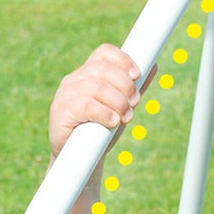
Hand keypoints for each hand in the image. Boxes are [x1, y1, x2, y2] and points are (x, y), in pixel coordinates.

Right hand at [49, 43, 143, 160]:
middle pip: (102, 68)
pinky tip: (113, 122)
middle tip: (135, 102)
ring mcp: (65, 94)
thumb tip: (153, 66)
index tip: (137, 75)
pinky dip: (104, 113)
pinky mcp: (60, 111)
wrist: (79, 160)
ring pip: (96, 86)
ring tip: (126, 117)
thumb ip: (134, 88)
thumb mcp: (120, 108)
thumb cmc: (99, 132)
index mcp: (88, 74)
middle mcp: (75, 79)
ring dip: (118, 101)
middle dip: (125, 85)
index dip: (123, 59)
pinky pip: (86, 105)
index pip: (104, 52)